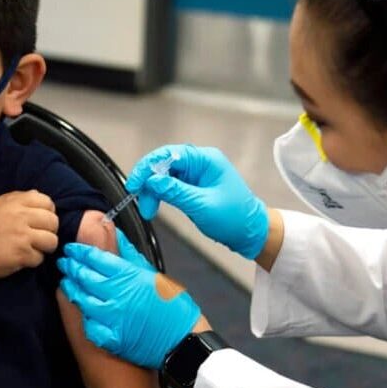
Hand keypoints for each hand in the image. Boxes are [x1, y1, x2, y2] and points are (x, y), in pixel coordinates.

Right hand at [0, 190, 58, 279]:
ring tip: (34, 249)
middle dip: (50, 230)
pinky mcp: (22, 255)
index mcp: (14, 202)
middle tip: (40, 236)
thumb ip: (16, 199)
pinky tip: (22, 259)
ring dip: (45, 247)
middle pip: (53, 221)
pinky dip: (33, 261)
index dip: (48, 211)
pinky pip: (40, 258)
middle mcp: (21, 216)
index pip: (46, 201)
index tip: (41, 220)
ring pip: (52, 241)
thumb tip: (38, 194)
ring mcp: (22, 236)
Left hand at [58, 230, 200, 368]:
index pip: (95, 258)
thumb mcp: (153, 274)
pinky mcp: (112, 338)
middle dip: (71, 267)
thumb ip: (129, 254)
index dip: (79, 252)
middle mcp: (117, 294)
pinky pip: (89, 325)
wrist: (183, 341)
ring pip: (82, 299)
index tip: (72, 249)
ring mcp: (112, 317)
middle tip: (65, 263)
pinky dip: (83, 316)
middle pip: (84, 276)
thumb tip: (114, 232)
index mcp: (128, 275)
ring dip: (72, 289)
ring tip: (68, 283)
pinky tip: (81, 309)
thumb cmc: (174, 307)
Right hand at [125, 144, 268, 258]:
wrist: (250, 233)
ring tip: (148, 209)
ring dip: (152, 191)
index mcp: (206, 160)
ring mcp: (195, 174)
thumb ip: (174, 191)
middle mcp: (199, 163)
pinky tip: (153, 205)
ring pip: (163, 176)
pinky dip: (158, 195)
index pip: (168, 154)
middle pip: (163, 163)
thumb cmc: (235, 218)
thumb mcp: (201, 205)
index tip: (135, 183)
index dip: (148, 167)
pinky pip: (169, 185)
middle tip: (139, 200)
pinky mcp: (192, 186)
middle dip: (148, 181)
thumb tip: (151, 181)